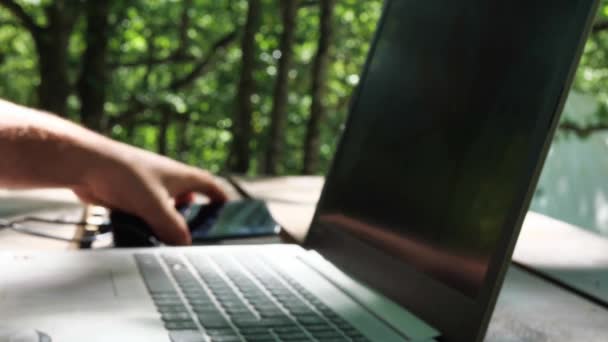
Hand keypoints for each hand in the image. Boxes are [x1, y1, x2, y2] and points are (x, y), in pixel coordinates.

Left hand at [72, 142, 226, 244]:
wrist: (87, 165)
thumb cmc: (124, 173)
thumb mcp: (155, 205)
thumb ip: (172, 227)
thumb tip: (184, 244)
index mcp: (179, 175)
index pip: (207, 184)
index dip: (218, 196)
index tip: (225, 207)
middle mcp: (165, 179)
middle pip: (186, 197)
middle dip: (190, 214)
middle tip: (192, 231)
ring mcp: (146, 187)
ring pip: (164, 207)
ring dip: (166, 221)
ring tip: (165, 237)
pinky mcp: (128, 195)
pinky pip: (144, 212)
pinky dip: (146, 223)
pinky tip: (141, 234)